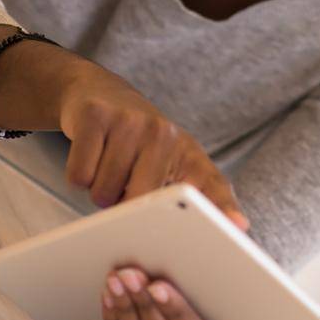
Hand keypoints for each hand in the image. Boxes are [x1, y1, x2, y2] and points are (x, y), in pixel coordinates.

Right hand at [58, 62, 248, 229]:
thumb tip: (239, 225)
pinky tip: (91, 153)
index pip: (212, 184)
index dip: (224, 208)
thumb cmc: (137, 141)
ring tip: (109, 165)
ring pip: (103, 194)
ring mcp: (130, 121)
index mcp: (188, 152)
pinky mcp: (95, 115)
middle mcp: (164, 133)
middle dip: (124, 207)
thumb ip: (198, 197)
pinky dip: (80, 176)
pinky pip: (80, 176)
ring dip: (100, 190)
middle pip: (138, 204)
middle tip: (125, 183)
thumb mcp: (171, 164)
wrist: (98, 92)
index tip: (238, 227)